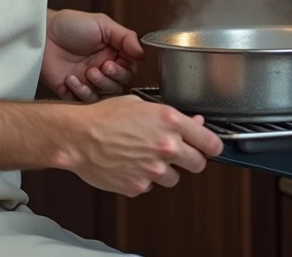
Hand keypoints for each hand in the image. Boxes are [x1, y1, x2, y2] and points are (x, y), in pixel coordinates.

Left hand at [41, 10, 144, 101]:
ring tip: (88, 72)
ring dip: (98, 85)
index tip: (116, 61)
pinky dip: (81, 92)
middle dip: (112, 78)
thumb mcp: (102, 24)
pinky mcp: (73, 92)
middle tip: (102, 66)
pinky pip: (84, 101)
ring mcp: (88, 81)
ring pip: (105, 96)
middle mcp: (102, 69)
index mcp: (112, 53)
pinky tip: (72, 79)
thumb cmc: (70, 25)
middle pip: (119, 85)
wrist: (43, 34)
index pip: (129, 69)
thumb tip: (143, 52)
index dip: (125, 69)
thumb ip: (125, 37)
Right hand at [60, 95, 223, 196]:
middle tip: (179, 153)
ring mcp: (153, 169)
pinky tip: (130, 164)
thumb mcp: (141, 105)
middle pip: (199, 164)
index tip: (212, 147)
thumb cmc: (104, 117)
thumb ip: (172, 116)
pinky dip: (144, 177)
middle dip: (192, 159)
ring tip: (145, 156)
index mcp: (170, 121)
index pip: (210, 142)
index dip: (213, 146)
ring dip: (166, 170)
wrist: (78, 137)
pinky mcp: (139, 186)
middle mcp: (166, 146)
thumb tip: (194, 122)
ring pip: (174, 178)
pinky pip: (150, 185)